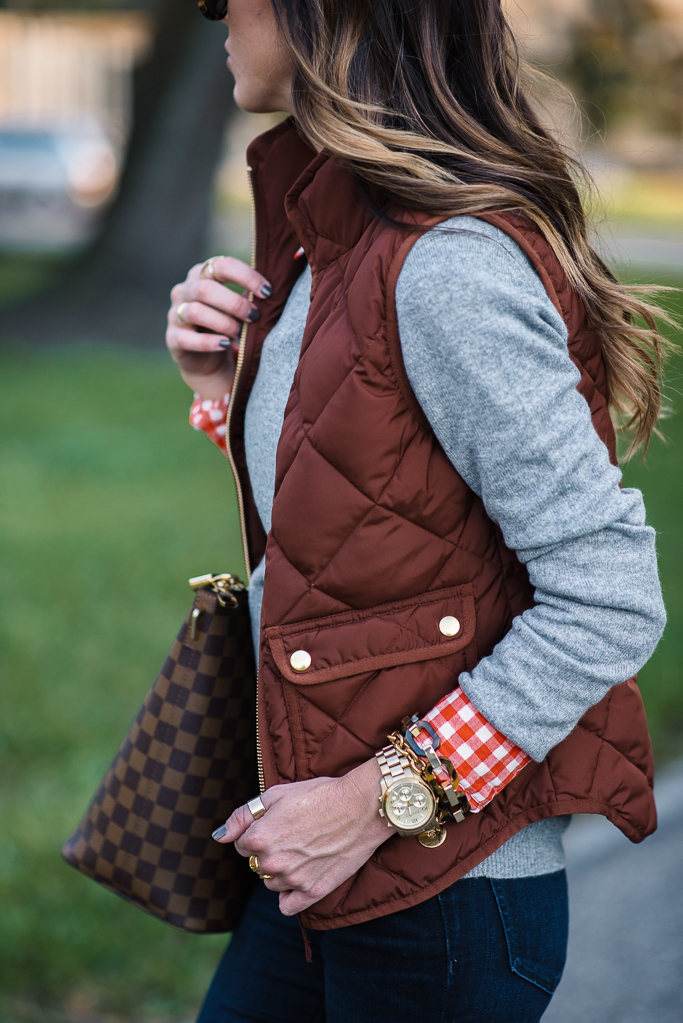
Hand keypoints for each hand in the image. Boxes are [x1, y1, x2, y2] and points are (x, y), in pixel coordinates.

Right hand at [166, 256, 271, 399]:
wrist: (209, 362)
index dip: (246, 276)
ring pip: (195, 312)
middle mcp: (184, 291)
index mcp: (202, 275)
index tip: (267, 292)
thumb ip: (249, 297)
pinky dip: (209, 343)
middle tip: (255, 316)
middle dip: (235, 303)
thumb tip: (270, 290)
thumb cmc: (228, 326)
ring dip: (223, 322)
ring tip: (240, 333)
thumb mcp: (239, 309)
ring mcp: (175, 314)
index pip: (222, 266)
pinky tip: (226, 345)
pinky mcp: (173, 339)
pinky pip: (187, 339)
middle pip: (205, 289)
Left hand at [215, 758, 393, 915]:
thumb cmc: (319, 794)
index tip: (278, 823)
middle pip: (257, 865)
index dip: (258, 832)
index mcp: (258, 838)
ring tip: (304, 849)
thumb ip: (243, 816)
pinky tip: (302, 875)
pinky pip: (287, 905)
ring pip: (272, 883)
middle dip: (269, 851)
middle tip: (294, 834)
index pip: (242, 845)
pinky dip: (290, 894)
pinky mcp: (313, 892)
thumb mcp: (276, 794)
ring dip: (281, 870)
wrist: (361, 806)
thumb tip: (220, 836)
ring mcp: (293, 880)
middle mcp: (272, 862)